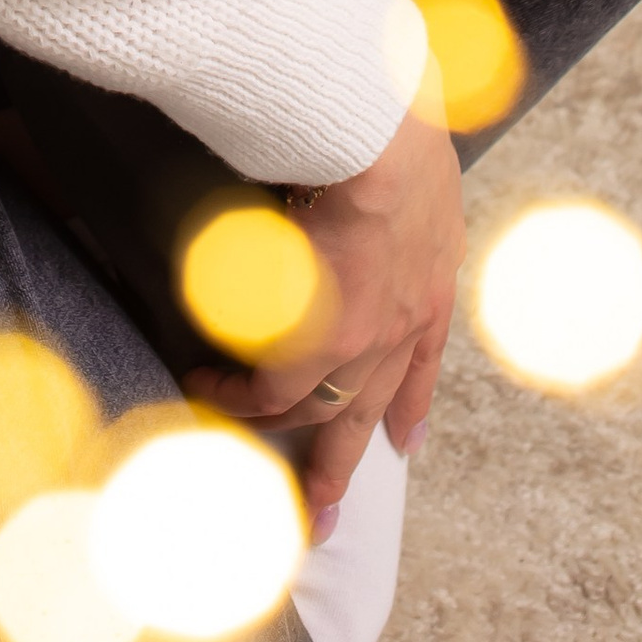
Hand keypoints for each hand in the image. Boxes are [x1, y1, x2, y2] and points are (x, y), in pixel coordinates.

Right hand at [188, 106, 462, 525]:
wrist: (381, 138)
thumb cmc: (396, 125)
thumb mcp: (419, 168)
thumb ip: (396, 190)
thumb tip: (363, 173)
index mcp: (433, 280)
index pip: (425, 358)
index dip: (411, 404)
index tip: (404, 445)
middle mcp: (406, 321)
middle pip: (371, 408)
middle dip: (343, 466)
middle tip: (324, 516)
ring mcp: (366, 338)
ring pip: (318, 409)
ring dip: (277, 435)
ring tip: (236, 442)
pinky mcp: (320, 339)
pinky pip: (273, 387)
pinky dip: (237, 396)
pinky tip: (207, 390)